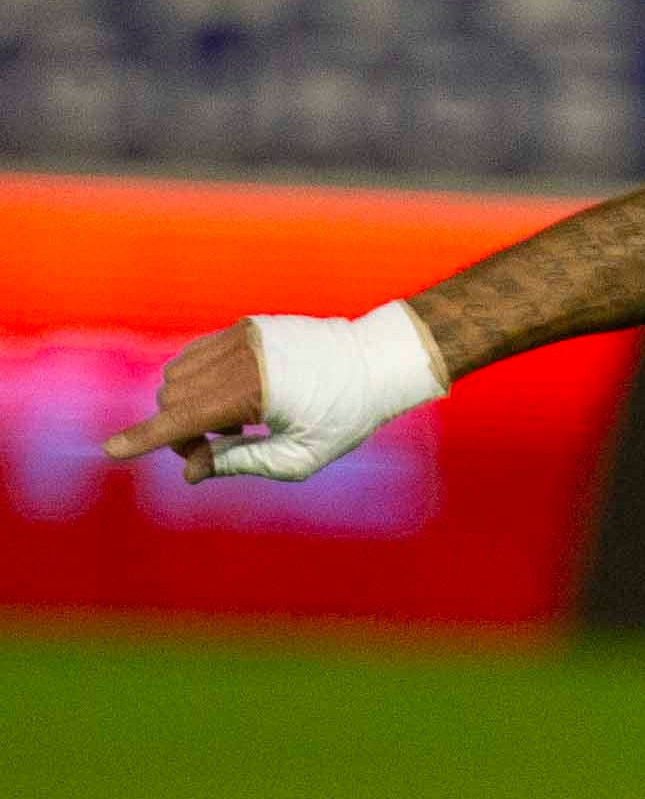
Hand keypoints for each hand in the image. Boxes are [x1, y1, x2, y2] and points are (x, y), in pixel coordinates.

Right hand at [105, 308, 447, 483]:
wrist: (377, 363)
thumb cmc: (345, 418)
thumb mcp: (299, 458)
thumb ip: (240, 464)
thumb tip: (192, 471)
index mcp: (254, 391)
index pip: (184, 419)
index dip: (146, 439)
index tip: (112, 452)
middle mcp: (240, 356)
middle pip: (173, 397)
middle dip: (182, 430)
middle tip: (218, 450)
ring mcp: (240, 336)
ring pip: (180, 374)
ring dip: (190, 405)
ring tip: (236, 425)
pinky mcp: (245, 327)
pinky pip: (198, 355)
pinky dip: (202, 382)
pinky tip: (238, 402)